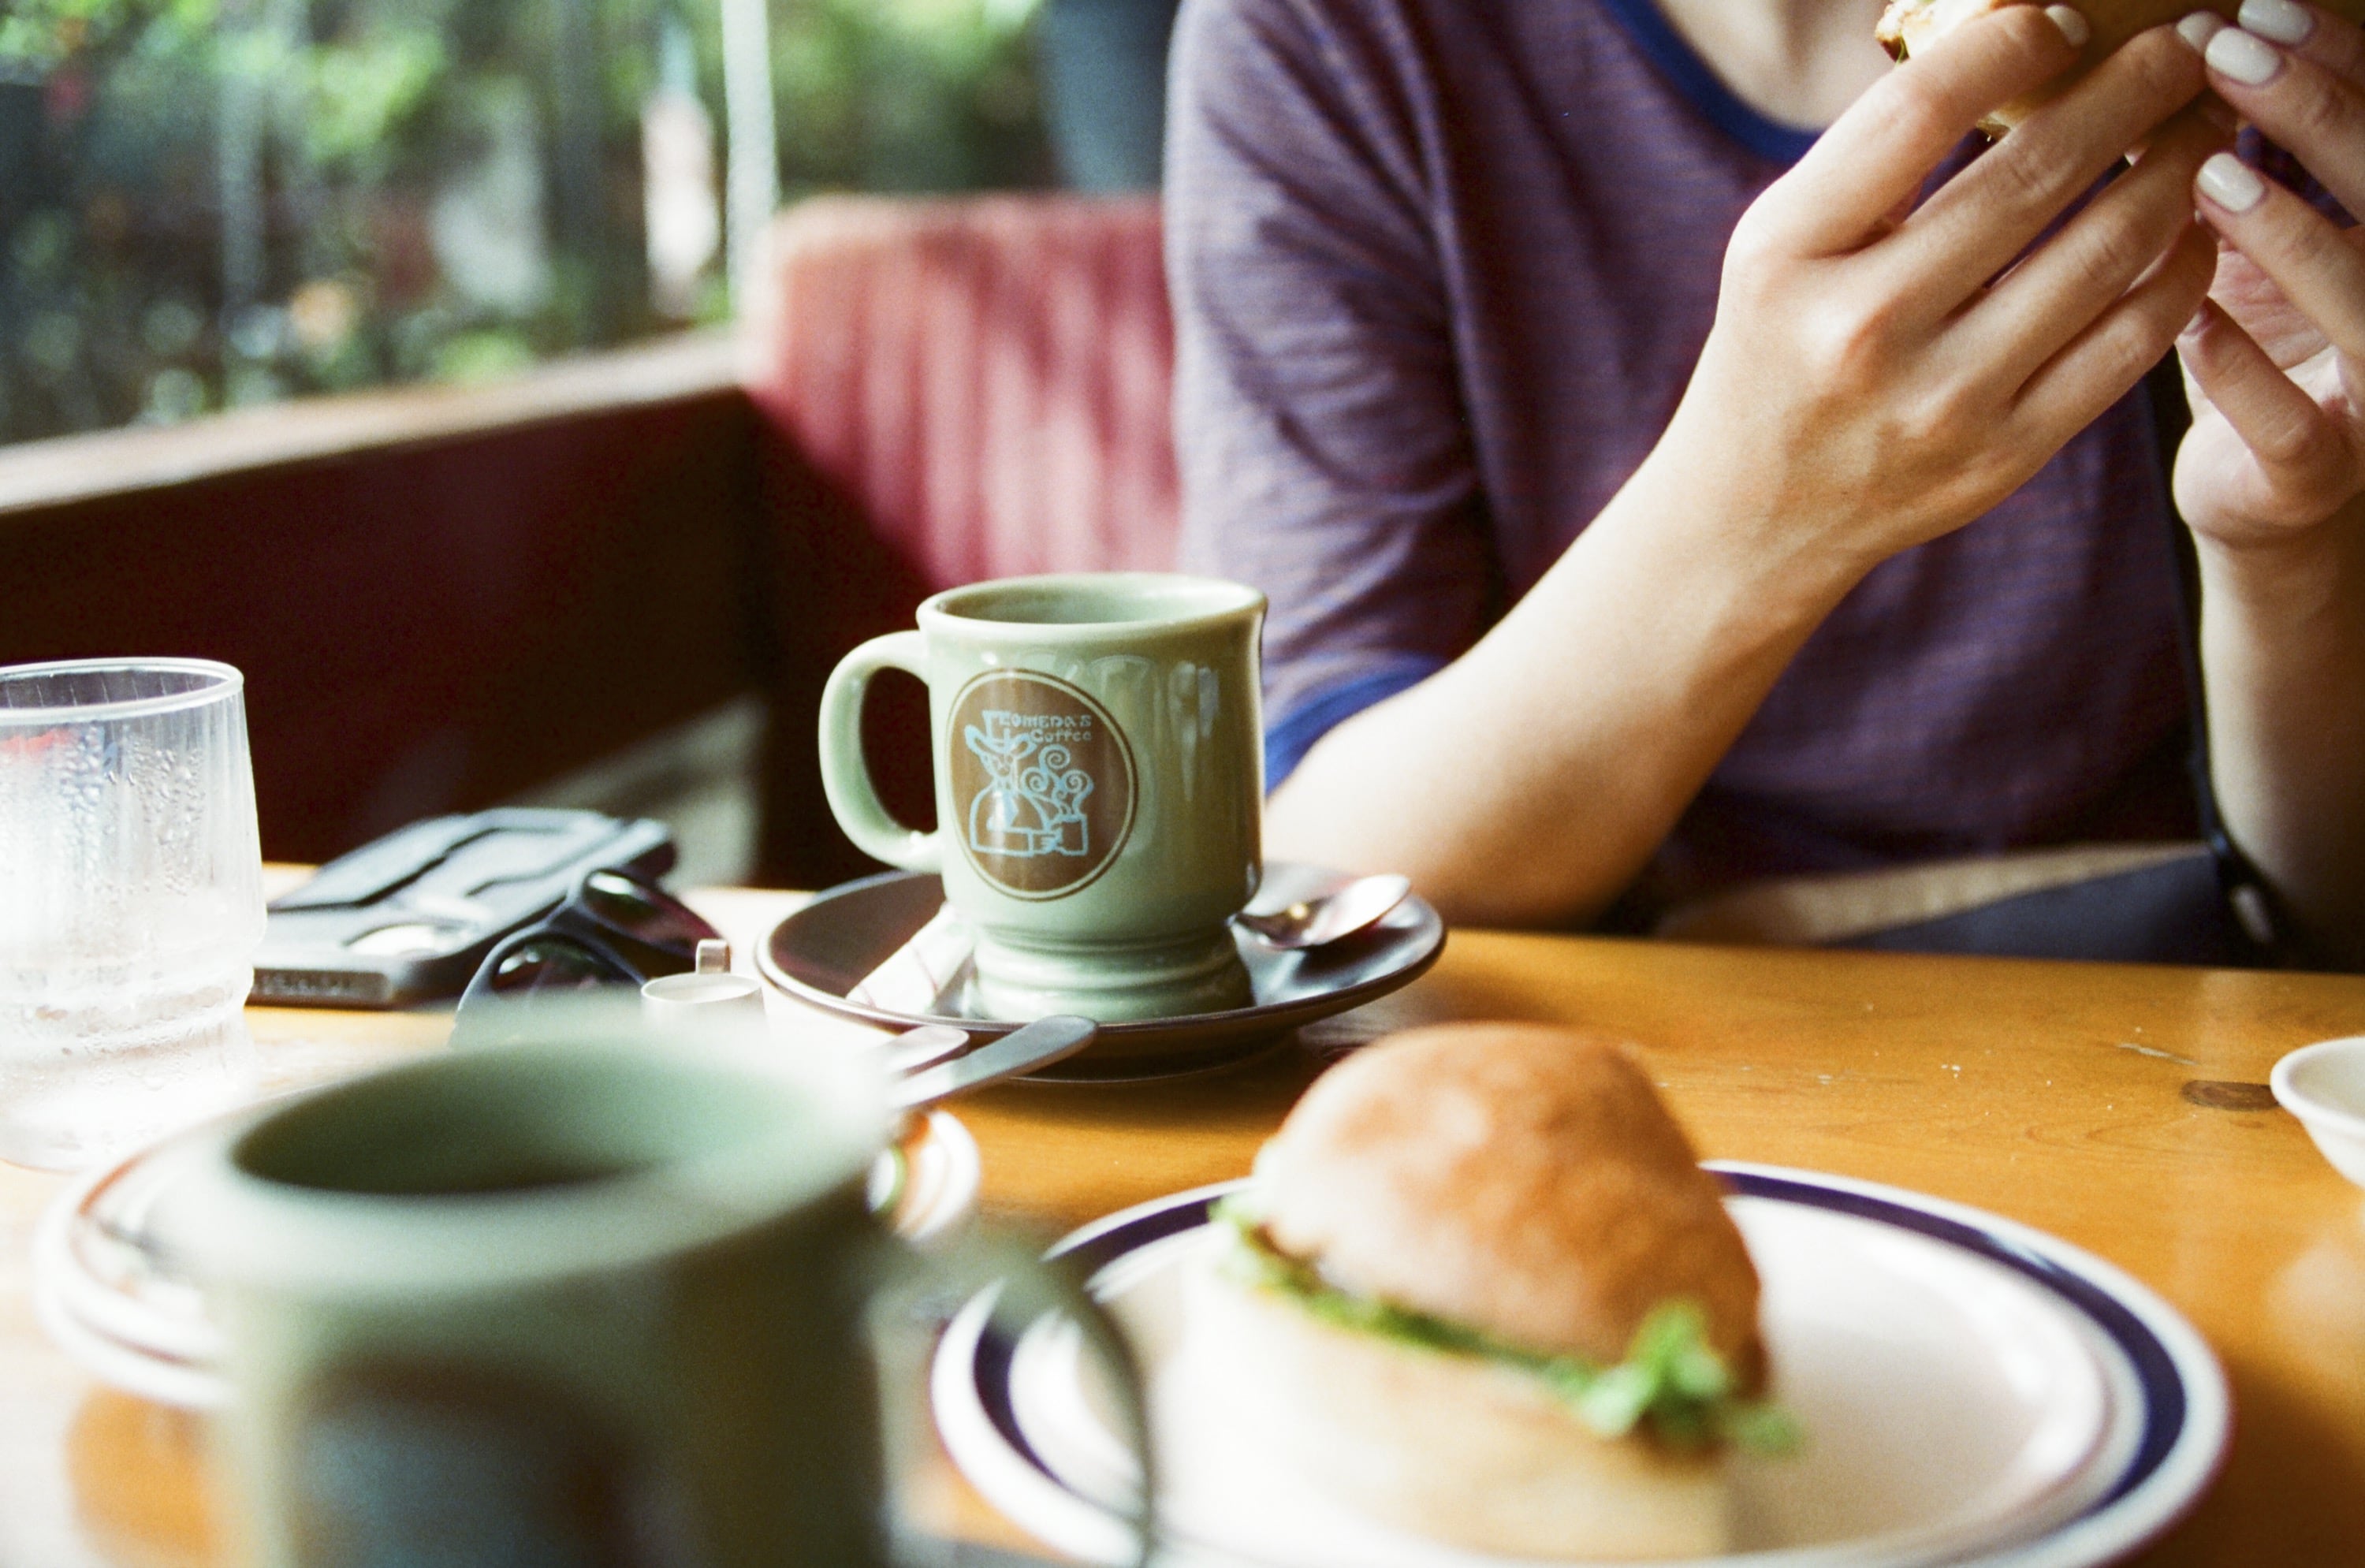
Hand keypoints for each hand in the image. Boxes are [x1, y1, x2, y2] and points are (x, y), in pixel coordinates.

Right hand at [1661, 6, 2221, 589]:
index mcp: (1787, 255)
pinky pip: (2126, 344)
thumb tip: (2024, 47)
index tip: (2066, 20)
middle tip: (2184, 48)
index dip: (2011, 46)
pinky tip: (2190, 226)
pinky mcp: (2001, 457)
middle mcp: (1859, 329)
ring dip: (2174, 170)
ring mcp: (1938, 401)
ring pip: (2103, 253)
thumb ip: (1877, 161)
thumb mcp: (1783, 245)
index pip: (1916, 113)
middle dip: (2133, 90)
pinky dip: (2178, 269)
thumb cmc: (1782, 346)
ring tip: (2200, 127)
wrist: (1754, 513)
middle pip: (2031, 174)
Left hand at [2176, 2, 2364, 549]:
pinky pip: (2292, 424)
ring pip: (2364, 308)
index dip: (2340, 66)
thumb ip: (2225, 164)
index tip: (2259, 13)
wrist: (2260, 490)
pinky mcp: (2319, 473)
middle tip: (2231, 56)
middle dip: (2318, 117)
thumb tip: (2157, 55)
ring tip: (2209, 176)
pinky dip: (2240, 369)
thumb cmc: (2260, 346)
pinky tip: (2188, 317)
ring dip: (2288, 236)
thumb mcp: (2253, 243)